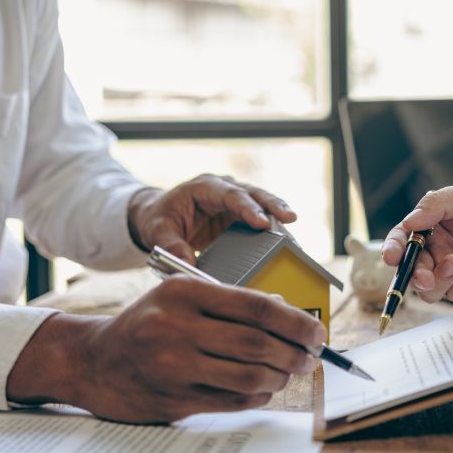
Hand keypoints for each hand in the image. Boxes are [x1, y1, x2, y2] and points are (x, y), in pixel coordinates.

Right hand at [7, 277, 325, 422]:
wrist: (93, 360)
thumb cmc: (149, 323)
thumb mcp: (181, 297)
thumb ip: (230, 302)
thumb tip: (288, 313)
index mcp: (183, 293)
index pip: (257, 307)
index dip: (296, 321)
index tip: (317, 331)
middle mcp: (175, 327)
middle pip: (258, 343)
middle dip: (296, 352)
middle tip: (311, 356)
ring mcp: (173, 366)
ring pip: (251, 375)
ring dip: (281, 377)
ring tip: (289, 372)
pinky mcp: (173, 399)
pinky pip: (233, 401)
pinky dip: (259, 395)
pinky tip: (264, 388)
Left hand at [127, 174, 296, 264]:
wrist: (162, 216)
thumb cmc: (160, 219)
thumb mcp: (157, 231)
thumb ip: (171, 245)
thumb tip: (188, 266)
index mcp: (205, 187)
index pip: (230, 194)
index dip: (248, 207)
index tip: (262, 222)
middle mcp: (225, 190)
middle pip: (254, 194)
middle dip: (273, 206)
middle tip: (291, 219)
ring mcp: (237, 202)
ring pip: (264, 205)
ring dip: (280, 219)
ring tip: (295, 239)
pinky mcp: (243, 216)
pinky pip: (262, 221)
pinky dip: (275, 232)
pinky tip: (288, 246)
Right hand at [382, 182, 452, 303]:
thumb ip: (437, 205)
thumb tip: (409, 221)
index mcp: (432, 226)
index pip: (403, 239)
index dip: (392, 248)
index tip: (391, 256)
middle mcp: (438, 249)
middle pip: (410, 268)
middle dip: (410, 273)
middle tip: (422, 274)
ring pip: (427, 287)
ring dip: (433, 281)